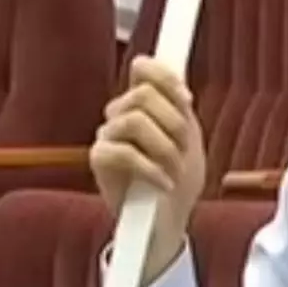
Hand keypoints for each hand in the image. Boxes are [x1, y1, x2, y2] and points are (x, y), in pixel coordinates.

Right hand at [91, 56, 205, 286]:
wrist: (169, 217)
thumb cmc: (179, 176)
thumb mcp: (189, 137)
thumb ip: (181, 108)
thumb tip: (180, 86)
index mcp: (144, 103)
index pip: (143, 69)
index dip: (165, 77)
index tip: (187, 100)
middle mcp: (121, 113)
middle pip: (143, 95)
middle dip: (174, 122)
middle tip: (185, 148)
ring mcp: (107, 135)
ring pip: (134, 121)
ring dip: (164, 147)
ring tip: (175, 169)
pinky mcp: (98, 160)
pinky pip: (122, 152)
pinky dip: (150, 168)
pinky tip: (163, 182)